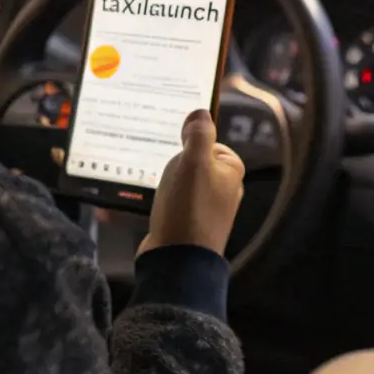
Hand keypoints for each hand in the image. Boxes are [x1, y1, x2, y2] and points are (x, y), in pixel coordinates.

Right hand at [138, 110, 244, 258]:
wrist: (177, 261)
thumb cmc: (189, 210)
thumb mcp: (194, 162)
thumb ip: (199, 134)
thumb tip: (201, 112)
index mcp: (230, 172)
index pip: (209, 142)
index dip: (189, 144)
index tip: (174, 151)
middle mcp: (223, 190)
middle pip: (190, 162)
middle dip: (171, 165)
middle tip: (162, 173)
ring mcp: (205, 209)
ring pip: (177, 182)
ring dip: (160, 184)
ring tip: (154, 192)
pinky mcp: (187, 224)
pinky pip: (169, 204)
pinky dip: (155, 202)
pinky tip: (143, 206)